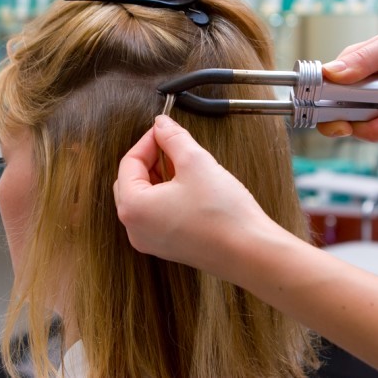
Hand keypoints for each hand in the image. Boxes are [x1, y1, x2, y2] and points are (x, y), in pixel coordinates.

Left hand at [114, 115, 270, 268]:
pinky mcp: (168, 247)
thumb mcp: (195, 162)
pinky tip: (189, 186)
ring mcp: (151, 241)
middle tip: (171, 145)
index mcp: (134, 207)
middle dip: (150, 159)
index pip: (129, 163)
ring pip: (144, 199)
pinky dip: (166, 196)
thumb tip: (162, 125)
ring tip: (183, 164)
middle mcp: (136, 229)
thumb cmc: (222, 214)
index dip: (147, 141)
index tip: (164, 130)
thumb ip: (173, 138)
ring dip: (159, 177)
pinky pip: (157, 215)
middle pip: (131, 182)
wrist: (249, 252)